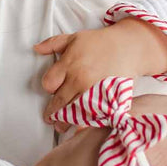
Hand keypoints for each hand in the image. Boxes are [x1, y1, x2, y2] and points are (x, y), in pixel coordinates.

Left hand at [35, 19, 166, 125]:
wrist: (130, 47)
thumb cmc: (100, 42)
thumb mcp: (74, 38)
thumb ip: (53, 43)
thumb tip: (36, 48)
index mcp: (69, 64)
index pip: (48, 84)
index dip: (49, 87)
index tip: (53, 89)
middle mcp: (79, 79)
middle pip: (59, 102)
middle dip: (53, 112)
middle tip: (49, 119)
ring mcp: (93, 92)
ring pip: (73, 112)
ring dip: (65, 121)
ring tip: (60, 127)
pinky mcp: (106, 100)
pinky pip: (92, 116)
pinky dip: (84, 122)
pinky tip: (80, 126)